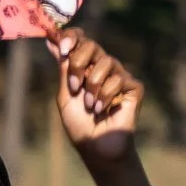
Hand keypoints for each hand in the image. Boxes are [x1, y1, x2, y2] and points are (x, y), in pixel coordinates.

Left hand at [53, 27, 145, 175]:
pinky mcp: (134, 88)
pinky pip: (120, 79)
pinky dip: (107, 95)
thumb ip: (63, 68)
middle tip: (74, 85)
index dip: (72, 37)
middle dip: (79, 63)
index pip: (80, 39)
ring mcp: (119, 77)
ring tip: (89, 106)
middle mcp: (102, 68)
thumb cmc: (79, 124)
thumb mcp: (65, 94)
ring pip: (107, 61)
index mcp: (84, 67)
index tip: (62, 47)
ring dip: (93, 85)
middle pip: (92, 45)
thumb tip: (51, 39)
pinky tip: (102, 110)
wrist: (96, 148)